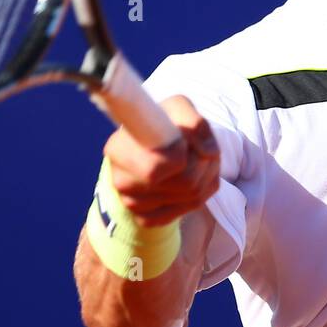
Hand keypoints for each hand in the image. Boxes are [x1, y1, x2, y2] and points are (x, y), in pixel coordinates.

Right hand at [103, 95, 220, 227]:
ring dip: (206, 174)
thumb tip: (208, 153)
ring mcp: (133, 203)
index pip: (155, 169)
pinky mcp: (147, 218)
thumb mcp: (178, 109)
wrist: (153, 147)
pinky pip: (190, 208)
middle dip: (203, 162)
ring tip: (194, 159)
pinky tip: (191, 178)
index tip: (183, 144)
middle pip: (186, 182)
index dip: (179, 158)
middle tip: (196, 148)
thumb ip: (195, 123)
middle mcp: (120, 180)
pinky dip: (201, 192)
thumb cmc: (164, 124)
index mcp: (117, 149)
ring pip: (193, 195)